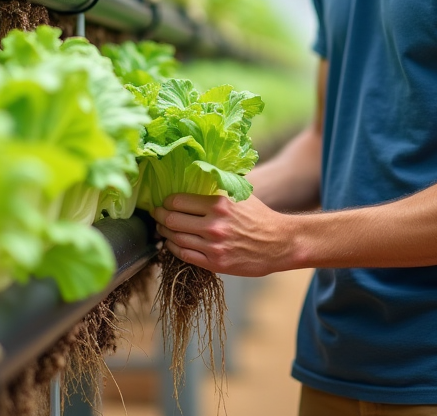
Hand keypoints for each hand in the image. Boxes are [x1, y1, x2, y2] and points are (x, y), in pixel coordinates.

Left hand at [153, 193, 296, 276]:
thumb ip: (219, 186)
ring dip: (164, 233)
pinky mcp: (215, 263)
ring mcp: (214, 246)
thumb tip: (197, 173)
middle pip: (172, 220)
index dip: (166, 201)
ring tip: (162, 228)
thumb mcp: (241, 195)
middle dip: (159, 216)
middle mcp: (214, 225)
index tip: (164, 201)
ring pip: (175, 239)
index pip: (178, 201)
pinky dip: (173, 249)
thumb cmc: (260, 216)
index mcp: (219, 204)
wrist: (279, 243)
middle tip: (157, 214)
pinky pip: (185, 256)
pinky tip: (172, 243)